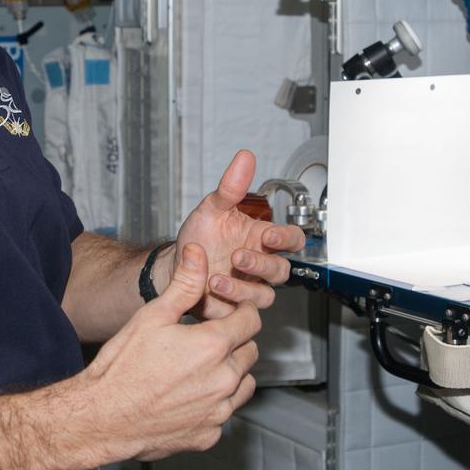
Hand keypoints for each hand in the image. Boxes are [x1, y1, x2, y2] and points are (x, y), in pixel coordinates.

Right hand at [80, 243, 259, 459]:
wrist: (102, 418)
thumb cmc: (122, 367)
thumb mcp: (153, 316)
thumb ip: (184, 284)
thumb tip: (198, 252)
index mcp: (214, 346)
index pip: (251, 319)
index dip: (240, 311)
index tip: (228, 312)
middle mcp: (224, 380)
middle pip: (250, 351)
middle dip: (234, 341)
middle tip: (206, 340)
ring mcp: (219, 411)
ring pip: (244, 384)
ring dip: (231, 373)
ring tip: (199, 368)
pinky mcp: (210, 435)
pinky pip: (225, 413)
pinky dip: (215, 403)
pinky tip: (189, 396)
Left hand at [164, 149, 306, 318]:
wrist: (177, 263)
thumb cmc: (201, 236)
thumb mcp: (213, 207)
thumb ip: (231, 186)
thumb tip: (245, 157)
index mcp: (262, 239)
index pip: (292, 240)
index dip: (287, 239)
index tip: (268, 235)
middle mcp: (260, 265)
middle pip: (281, 270)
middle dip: (261, 264)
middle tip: (238, 256)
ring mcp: (249, 287)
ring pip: (264, 296)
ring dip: (242, 287)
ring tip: (217, 278)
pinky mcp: (233, 307)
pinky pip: (241, 312)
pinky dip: (227, 303)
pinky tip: (210, 290)